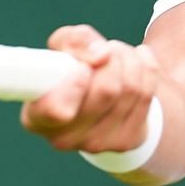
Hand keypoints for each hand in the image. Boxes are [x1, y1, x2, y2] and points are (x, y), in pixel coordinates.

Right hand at [18, 23, 161, 155]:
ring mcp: (97, 144)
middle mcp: (64, 138)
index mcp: (37, 117)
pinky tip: (137, 62)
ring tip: (117, 53)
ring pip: (130, 88)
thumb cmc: (71, 73)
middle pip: (106, 90)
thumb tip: (101, 54)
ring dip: (128, 58)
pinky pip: (147, 93)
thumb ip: (72, 41)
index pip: (55, 110)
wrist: (99, 105)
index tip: (83, 68)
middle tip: (105, 51)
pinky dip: (146, 67)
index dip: (75, 84)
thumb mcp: (61, 49)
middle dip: (111, 58)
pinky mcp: (126, 141)